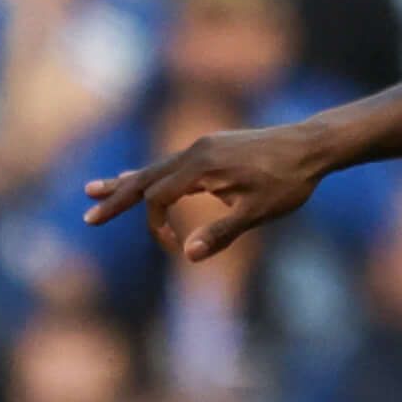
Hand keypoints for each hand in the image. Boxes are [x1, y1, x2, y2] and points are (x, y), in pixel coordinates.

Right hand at [84, 122, 335, 259]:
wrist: (313, 145)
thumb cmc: (289, 181)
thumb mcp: (258, 212)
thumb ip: (222, 233)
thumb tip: (187, 256)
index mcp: (201, 166)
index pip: (159, 198)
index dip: (158, 227)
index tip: (175, 248)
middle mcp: (195, 151)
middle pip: (145, 178)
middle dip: (116, 197)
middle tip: (88, 215)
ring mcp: (203, 146)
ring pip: (156, 167)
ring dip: (127, 182)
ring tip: (94, 188)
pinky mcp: (213, 147)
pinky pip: (173, 163)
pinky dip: (153, 174)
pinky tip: (141, 175)